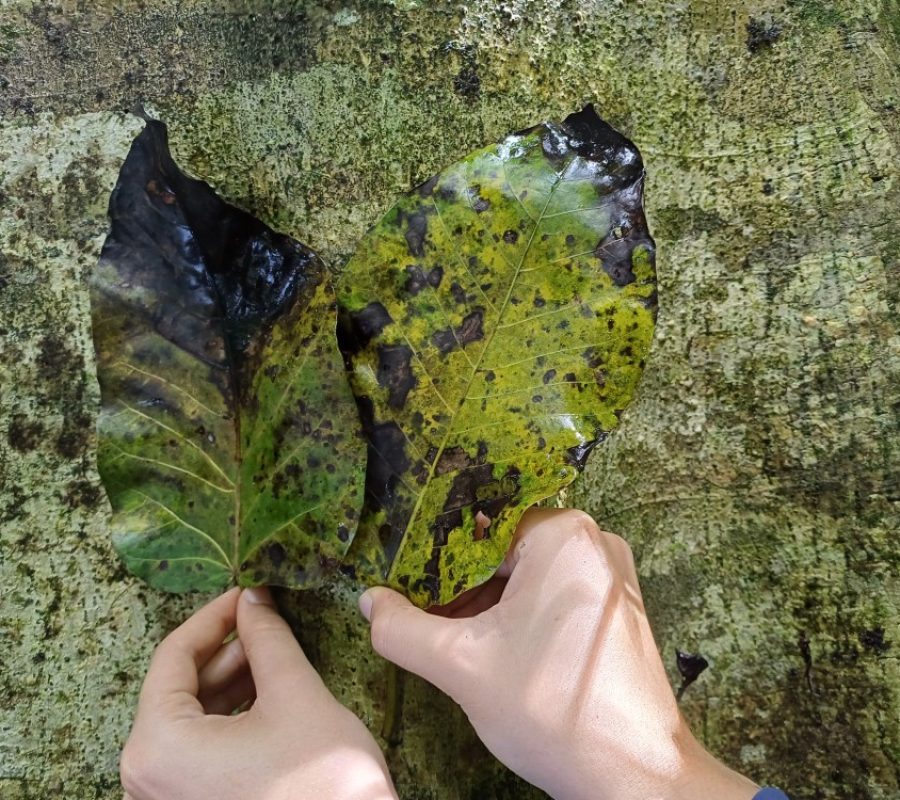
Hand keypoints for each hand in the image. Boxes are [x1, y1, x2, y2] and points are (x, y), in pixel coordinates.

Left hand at [121, 587, 397, 799]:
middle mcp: (146, 777)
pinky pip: (198, 748)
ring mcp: (166, 798)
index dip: (215, 615)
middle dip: (227, 649)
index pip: (174, 655)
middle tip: (269, 620)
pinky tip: (267, 694)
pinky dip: (229, 716)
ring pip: (190, 718)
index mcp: (157, 746)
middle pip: (178, 688)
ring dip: (231, 681)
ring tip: (273, 654)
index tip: (249, 591)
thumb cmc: (322, 784)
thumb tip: (253, 597)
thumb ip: (266, 638)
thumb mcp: (295, 694)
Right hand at [359, 508, 758, 799]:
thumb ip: (402, 628)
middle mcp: (593, 540)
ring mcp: (610, 574)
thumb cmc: (551, 709)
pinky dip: (517, 615)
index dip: (432, 560)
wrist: (634, 776)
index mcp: (562, 534)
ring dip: (483, 604)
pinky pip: (551, 593)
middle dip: (456, 586)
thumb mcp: (461, 666)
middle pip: (500, 551)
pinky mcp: (615, 606)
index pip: (475, 529)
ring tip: (450, 640)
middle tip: (421, 619)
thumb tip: (368, 601)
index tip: (402, 587)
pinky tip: (491, 650)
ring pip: (524, 574)